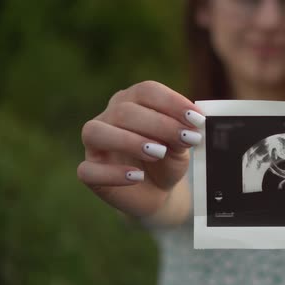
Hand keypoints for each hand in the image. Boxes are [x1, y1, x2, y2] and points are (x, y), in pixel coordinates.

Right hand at [77, 81, 205, 217]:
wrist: (159, 192)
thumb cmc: (167, 161)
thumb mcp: (181, 146)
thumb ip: (182, 135)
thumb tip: (189, 128)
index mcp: (132, 101)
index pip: (147, 91)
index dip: (172, 102)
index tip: (196, 118)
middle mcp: (109, 117)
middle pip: (124, 111)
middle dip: (159, 124)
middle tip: (185, 138)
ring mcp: (95, 144)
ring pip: (96, 132)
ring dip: (129, 141)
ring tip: (158, 153)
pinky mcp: (90, 171)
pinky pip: (88, 170)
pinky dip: (113, 173)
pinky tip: (137, 176)